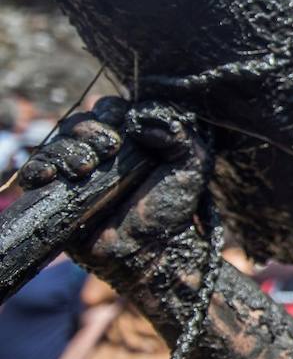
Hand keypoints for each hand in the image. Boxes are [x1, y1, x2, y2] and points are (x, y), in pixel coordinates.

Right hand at [19, 98, 212, 289]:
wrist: (152, 249)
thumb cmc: (171, 205)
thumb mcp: (191, 163)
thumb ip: (178, 133)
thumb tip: (140, 118)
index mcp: (129, 137)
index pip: (110, 109)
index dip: (113, 114)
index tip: (124, 134)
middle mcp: (98, 150)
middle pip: (80, 122)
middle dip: (89, 130)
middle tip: (108, 149)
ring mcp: (75, 171)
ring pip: (57, 143)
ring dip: (67, 149)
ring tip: (85, 168)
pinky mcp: (56, 193)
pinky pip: (36, 172)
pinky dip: (38, 167)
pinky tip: (48, 176)